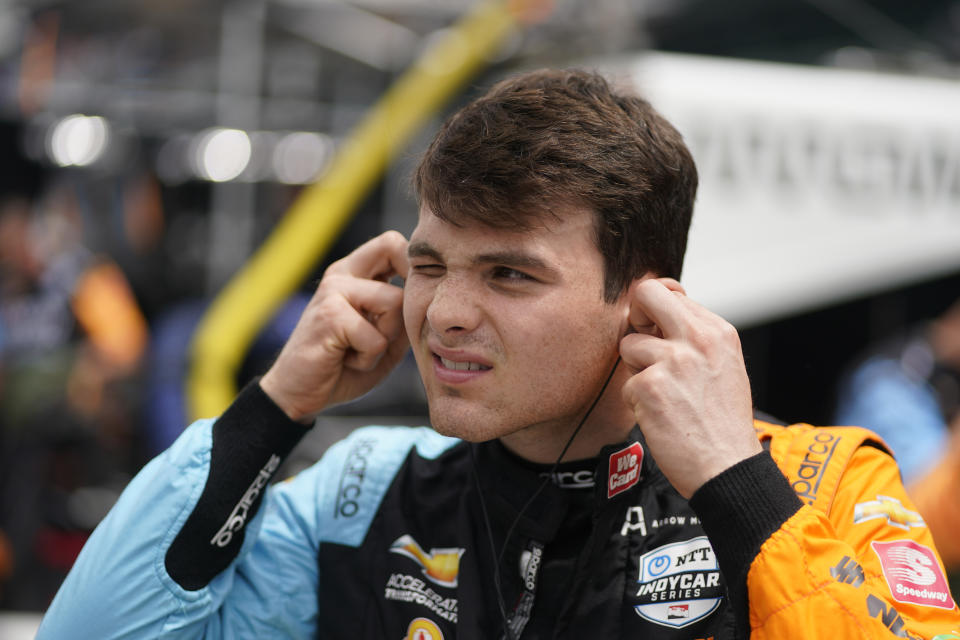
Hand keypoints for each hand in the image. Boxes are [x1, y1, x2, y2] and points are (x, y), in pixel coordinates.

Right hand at [260, 231, 409, 422]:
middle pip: (393, 248)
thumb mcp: (386, 339)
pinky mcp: (330, 315)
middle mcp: (342, 274)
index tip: (416, 298)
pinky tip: (345, 360)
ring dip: (386, 339)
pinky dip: (368, 358)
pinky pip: (376, 338)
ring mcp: (334, 290)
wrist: (300, 393)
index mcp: (354, 274)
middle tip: (387, 329)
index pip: (392, 243)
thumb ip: (405, 315)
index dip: (414, 263)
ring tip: (360, 350)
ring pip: (395, 303)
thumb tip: (433, 297)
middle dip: (405, 292)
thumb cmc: (344, 367)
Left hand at [619, 278, 760, 498]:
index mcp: (718, 332)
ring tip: (662, 395)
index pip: (671, 293)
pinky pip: (626, 384)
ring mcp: (673, 361)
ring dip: (637, 371)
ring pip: (629, 345)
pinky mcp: (649, 387)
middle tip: (641, 340)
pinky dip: (637, 402)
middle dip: (635, 314)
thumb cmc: (723, 423)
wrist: (727, 467)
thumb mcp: (724, 366)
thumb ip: (695, 339)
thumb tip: (656, 318)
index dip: (656, 312)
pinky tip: (660, 416)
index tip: (656, 329)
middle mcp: (697, 339)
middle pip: (645, 293)